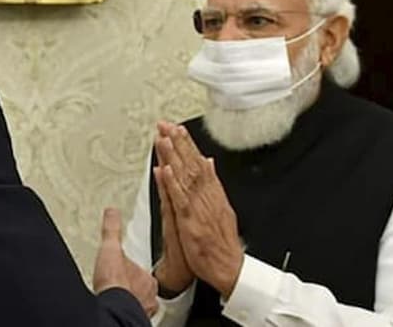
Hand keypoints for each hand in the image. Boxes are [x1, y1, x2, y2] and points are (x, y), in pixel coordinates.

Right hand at [93, 208, 159, 316]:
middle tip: (122, 285)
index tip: (126, 271)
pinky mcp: (132, 320)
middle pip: (143, 288)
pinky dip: (127, 312)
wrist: (113, 309)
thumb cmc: (116, 284)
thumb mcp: (111, 249)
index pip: (142, 271)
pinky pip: (133, 315)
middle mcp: (148, 296)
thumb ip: (112, 230)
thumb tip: (112, 212)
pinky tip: (117, 310)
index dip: (133, 270)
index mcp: (147, 278)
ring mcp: (142, 310)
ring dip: (131, 300)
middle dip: (134, 287)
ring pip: (140, 304)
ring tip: (119, 299)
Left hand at [156, 123, 243, 298]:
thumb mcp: (222, 207)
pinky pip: (179, 200)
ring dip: (173, 157)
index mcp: (214, 193)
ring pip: (184, 177)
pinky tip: (165, 170)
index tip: (177, 128)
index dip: (187, 144)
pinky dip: (172, 184)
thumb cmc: (222, 242)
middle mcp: (207, 197)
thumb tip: (209, 162)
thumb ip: (213, 183)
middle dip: (178, 143)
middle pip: (191, 164)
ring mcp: (199, 208)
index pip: (198, 162)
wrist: (228, 267)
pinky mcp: (190, 221)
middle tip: (165, 124)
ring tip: (163, 138)